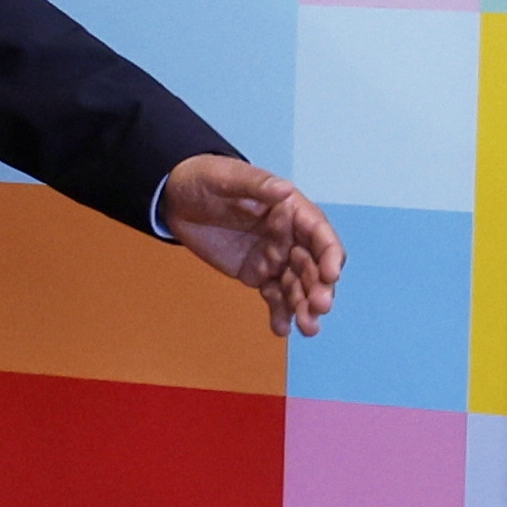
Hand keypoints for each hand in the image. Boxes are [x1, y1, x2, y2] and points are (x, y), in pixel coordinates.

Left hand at [162, 156, 344, 337]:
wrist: (176, 198)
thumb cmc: (204, 178)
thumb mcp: (226, 177)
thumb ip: (256, 186)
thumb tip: (285, 190)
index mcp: (289, 209)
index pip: (318, 233)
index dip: (329, 254)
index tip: (330, 274)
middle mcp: (289, 236)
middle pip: (313, 265)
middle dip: (320, 287)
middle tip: (318, 309)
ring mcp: (274, 257)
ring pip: (298, 285)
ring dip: (305, 307)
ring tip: (307, 328)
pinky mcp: (258, 274)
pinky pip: (274, 296)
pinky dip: (280, 313)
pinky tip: (281, 329)